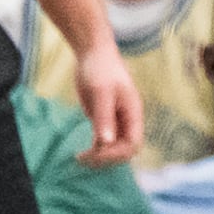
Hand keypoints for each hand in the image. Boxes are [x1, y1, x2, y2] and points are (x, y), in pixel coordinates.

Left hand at [71, 43, 140, 166]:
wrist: (92, 55)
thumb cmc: (100, 70)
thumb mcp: (101, 93)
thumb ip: (104, 117)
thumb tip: (105, 142)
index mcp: (133, 113)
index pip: (133, 143)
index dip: (117, 153)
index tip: (95, 152)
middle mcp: (127, 120)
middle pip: (125, 150)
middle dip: (107, 157)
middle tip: (83, 158)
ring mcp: (116, 121)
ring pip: (114, 148)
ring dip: (100, 157)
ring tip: (79, 159)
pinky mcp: (103, 119)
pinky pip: (103, 142)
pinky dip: (94, 150)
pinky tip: (80, 153)